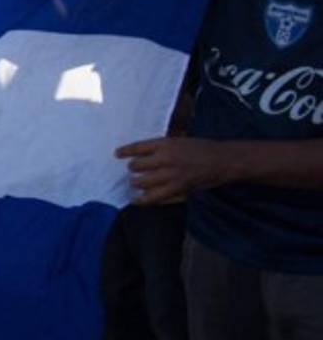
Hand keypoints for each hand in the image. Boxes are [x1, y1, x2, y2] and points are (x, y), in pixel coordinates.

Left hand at [115, 137, 229, 204]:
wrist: (223, 161)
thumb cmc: (202, 148)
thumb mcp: (180, 140)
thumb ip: (162, 146)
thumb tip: (144, 151)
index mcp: (165, 144)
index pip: (138, 147)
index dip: (125, 151)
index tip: (117, 154)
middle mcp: (164, 159)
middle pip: (137, 166)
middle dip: (133, 168)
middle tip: (134, 169)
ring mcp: (170, 175)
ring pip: (141, 182)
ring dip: (136, 182)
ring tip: (136, 182)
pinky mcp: (176, 189)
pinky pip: (153, 197)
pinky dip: (142, 199)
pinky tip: (136, 199)